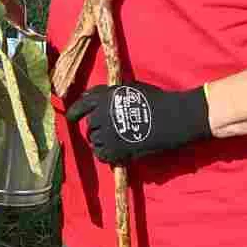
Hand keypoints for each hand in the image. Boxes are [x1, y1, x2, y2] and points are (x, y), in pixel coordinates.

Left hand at [65, 80, 211, 162]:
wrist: (175, 117)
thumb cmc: (157, 100)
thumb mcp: (130, 89)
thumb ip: (110, 95)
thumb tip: (94, 98)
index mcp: (105, 97)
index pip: (81, 104)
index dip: (74, 113)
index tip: (72, 119)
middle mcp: (102, 113)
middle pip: (90, 126)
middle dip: (97, 131)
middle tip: (110, 135)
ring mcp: (108, 131)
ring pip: (96, 141)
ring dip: (103, 144)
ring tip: (118, 144)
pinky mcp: (116, 148)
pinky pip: (103, 155)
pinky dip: (108, 156)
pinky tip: (119, 155)